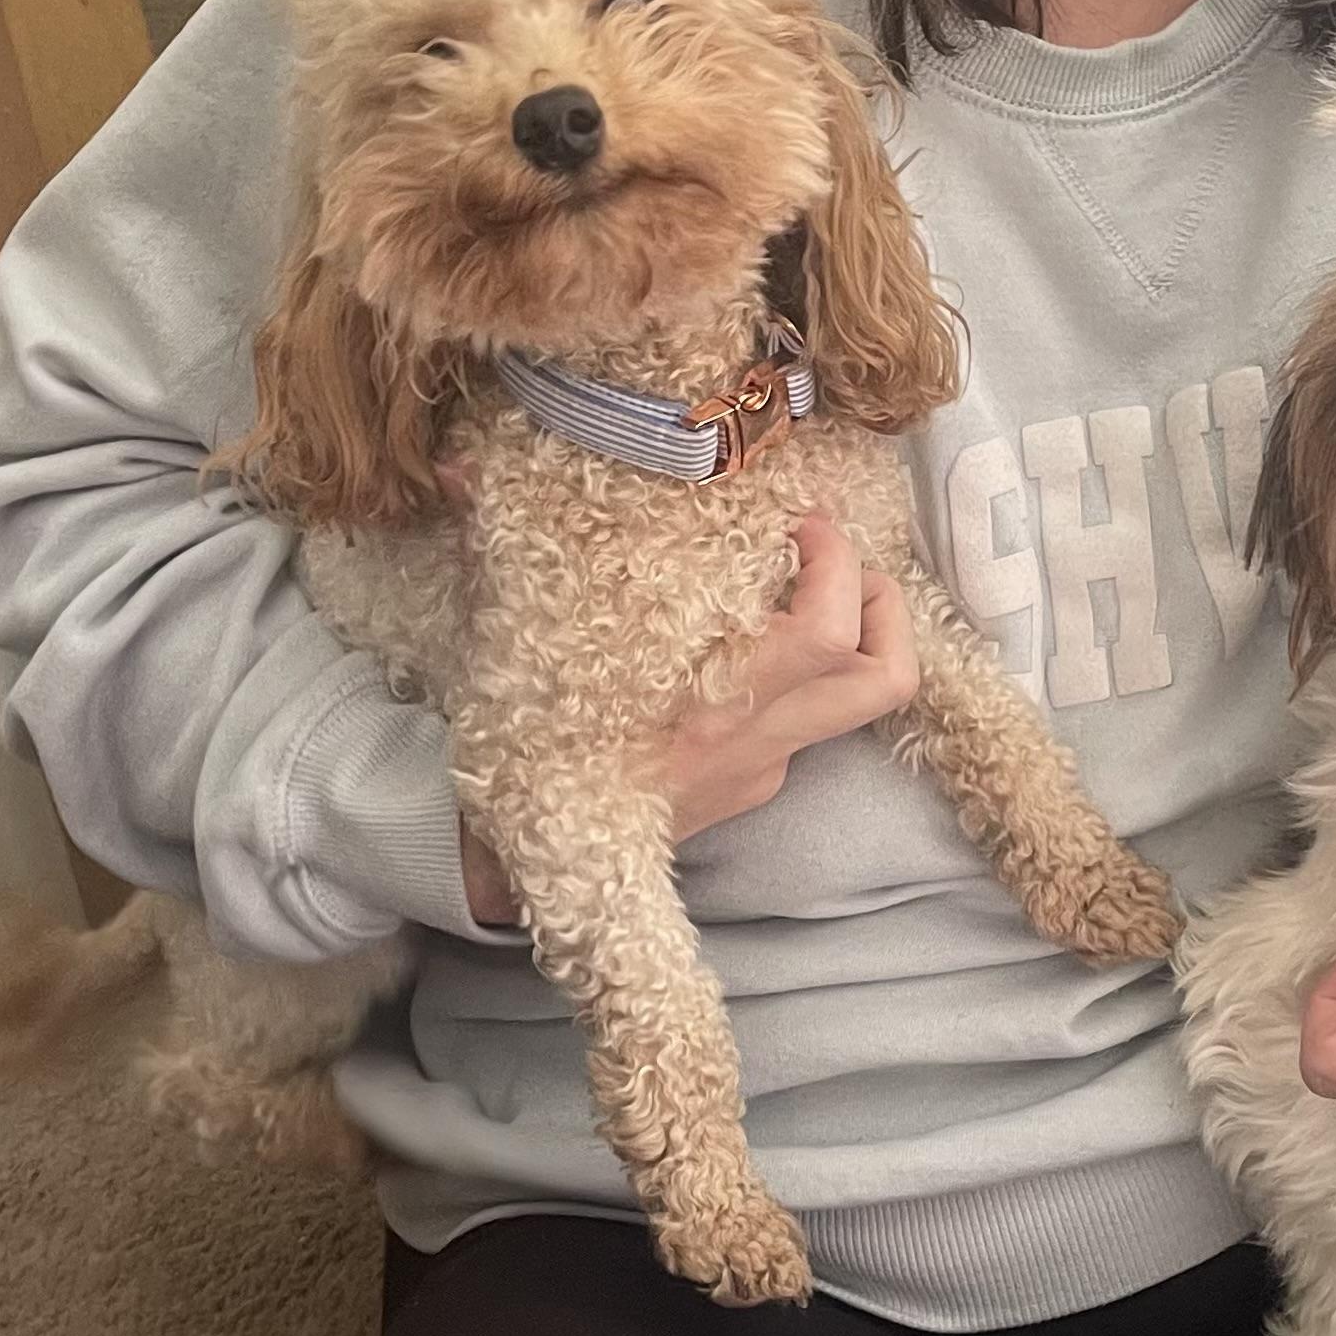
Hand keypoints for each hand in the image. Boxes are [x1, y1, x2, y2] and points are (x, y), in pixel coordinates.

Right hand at [458, 512, 919, 927]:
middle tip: (832, 551)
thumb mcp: (497, 642)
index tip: (798, 520)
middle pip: (880, 674)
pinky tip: (759, 641)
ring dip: (866, 634)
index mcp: (704, 702)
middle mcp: (751, 739)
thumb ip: (491, 545)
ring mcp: (761, 769)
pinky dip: (810, 674)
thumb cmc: (511, 746)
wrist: (508, 868)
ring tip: (826, 586)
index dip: (833, 564)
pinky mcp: (756, 788)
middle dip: (880, 596)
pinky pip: (813, 725)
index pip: (822, 634)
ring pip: (864, 702)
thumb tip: (455, 466)